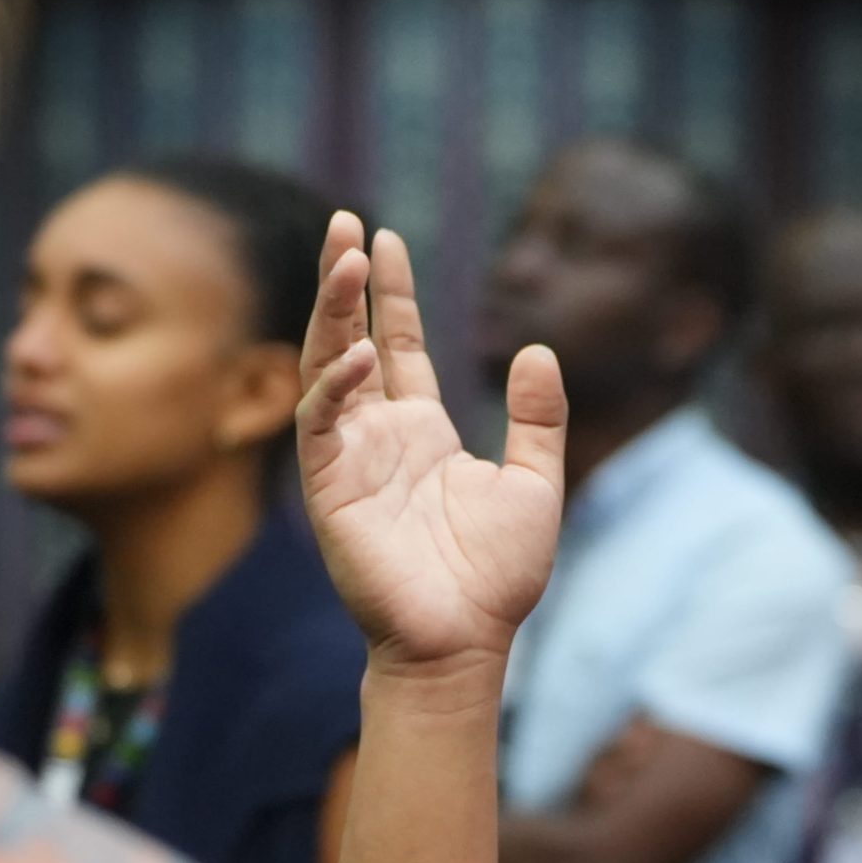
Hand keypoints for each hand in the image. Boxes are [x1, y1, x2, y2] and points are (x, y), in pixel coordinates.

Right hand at [297, 212, 566, 673]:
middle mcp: (378, 438)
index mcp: (422, 433)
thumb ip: (538, 417)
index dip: (391, 294)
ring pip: (326, 369)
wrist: (468, 641)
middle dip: (345, 282)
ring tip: (345, 257)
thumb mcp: (535, 482)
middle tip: (345, 222)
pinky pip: (322, 425)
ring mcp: (349, 461)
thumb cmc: (498, 576)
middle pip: (351, 340)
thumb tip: (539, 347)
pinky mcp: (329, 491)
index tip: (385, 239)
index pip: (398, 346)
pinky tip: (360, 354)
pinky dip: (336, 386)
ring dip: (332, 314)